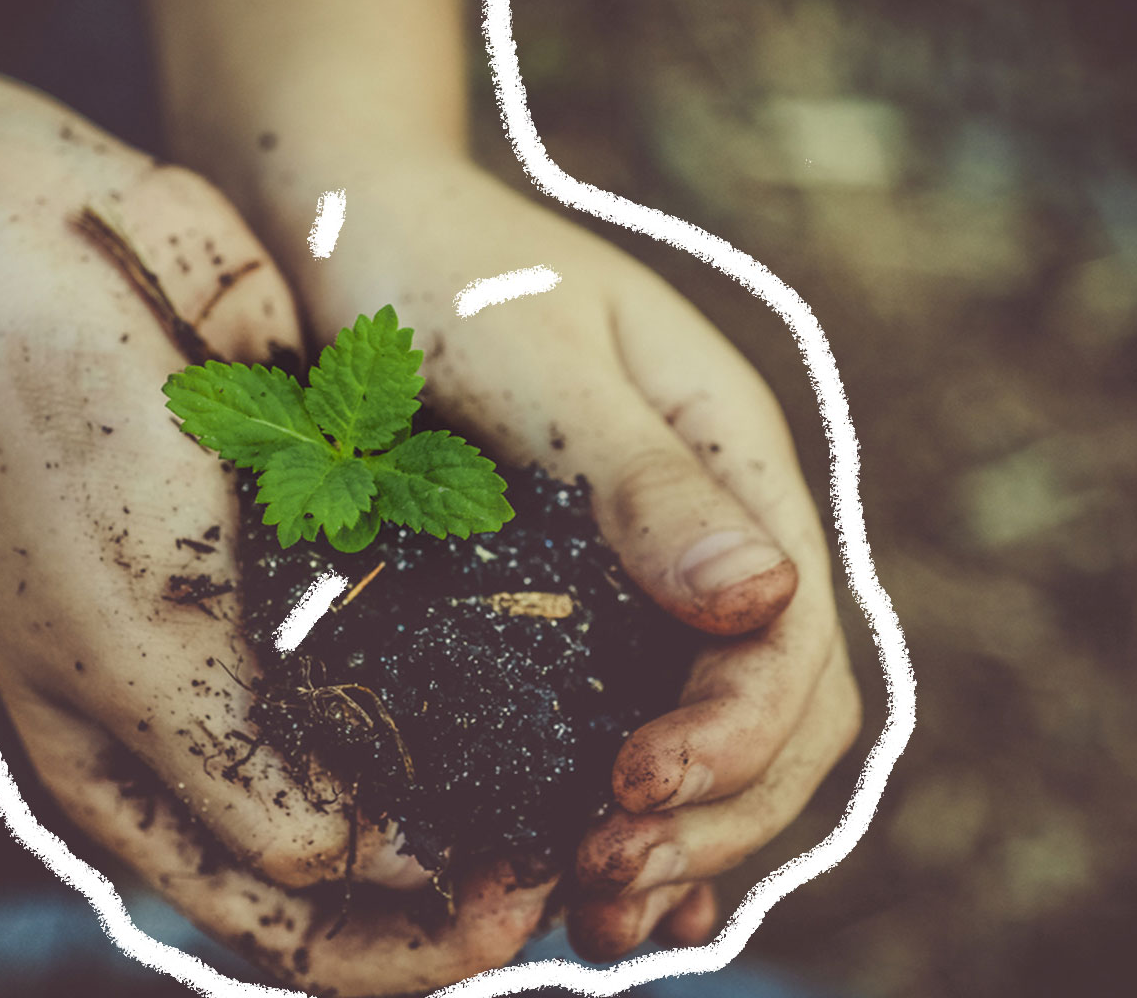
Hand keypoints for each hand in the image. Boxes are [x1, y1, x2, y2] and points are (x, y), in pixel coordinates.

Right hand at [0, 112, 561, 991]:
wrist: (22, 246)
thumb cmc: (47, 454)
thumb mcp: (130, 640)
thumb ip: (241, 771)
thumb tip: (358, 873)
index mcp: (134, 772)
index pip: (283, 923)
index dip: (401, 946)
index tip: (514, 912)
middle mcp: (208, 717)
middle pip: (361, 852)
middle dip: (465, 870)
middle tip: (580, 847)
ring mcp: (272, 625)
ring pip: (405, 742)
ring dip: (494, 769)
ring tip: (602, 769)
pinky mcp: (325, 532)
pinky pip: (421, 618)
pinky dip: (488, 649)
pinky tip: (573, 656)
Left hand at [255, 156, 862, 959]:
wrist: (345, 219)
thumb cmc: (433, 263)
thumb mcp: (534, 354)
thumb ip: (643, 477)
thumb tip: (763, 602)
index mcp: (732, 453)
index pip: (791, 630)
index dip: (735, 732)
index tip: (633, 790)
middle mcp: (713, 523)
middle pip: (783, 708)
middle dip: (715, 814)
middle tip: (603, 887)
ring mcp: (652, 569)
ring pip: (727, 737)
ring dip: (685, 841)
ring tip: (597, 918)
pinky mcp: (576, 602)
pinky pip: (646, 720)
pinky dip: (646, 813)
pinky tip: (607, 882)